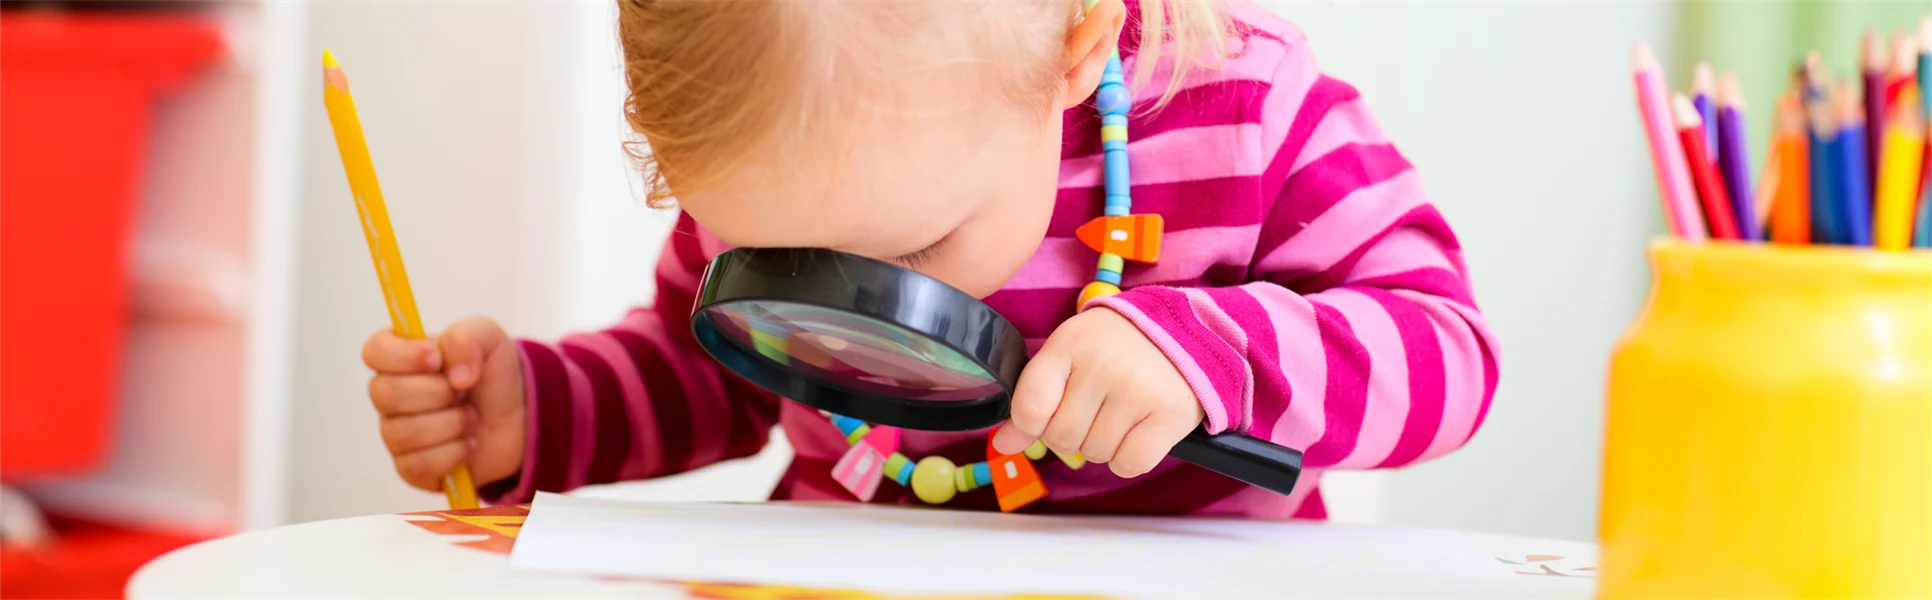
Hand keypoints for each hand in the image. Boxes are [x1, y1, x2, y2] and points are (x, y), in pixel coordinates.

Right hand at [362, 316, 526, 492]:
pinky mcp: (412, 468)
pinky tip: (470, 443)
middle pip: (385, 394)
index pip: (374, 352)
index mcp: (403, 358)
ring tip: (471, 416)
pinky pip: (419, 465)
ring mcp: (398, 434)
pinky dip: (454, 453)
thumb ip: (468, 338)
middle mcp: (391, 396)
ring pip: (404, 432)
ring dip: (451, 423)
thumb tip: (456, 374)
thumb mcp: (489, 339)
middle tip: (463, 391)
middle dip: (436, 392)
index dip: (402, 356)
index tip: (436, 359)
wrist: (518, 417)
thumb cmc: (491, 374)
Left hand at [991, 308, 1204, 477]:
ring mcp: (1139, 391)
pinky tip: (1138, 430)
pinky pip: (1129, 464)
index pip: (1030, 408)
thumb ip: (1032, 400)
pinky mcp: (1170, 415)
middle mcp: (1104, 366)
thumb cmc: (1115, 348)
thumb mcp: (1068, 357)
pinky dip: (1129, 458)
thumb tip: (1003, 446)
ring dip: (1103, 445)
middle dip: (1073, 433)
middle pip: (1062, 438)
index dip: (1032, 424)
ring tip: (1120, 413)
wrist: (1183, 334)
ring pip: (1096, 454)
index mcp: (1071, 344)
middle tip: (1095, 408)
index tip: (1046, 415)